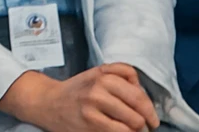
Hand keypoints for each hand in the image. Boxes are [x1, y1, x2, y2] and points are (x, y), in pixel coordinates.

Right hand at [4, 65, 158, 131]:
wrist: (47, 103)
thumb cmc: (76, 90)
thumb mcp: (96, 73)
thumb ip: (120, 73)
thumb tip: (143, 90)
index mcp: (102, 75)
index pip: (138, 92)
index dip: (150, 108)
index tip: (150, 116)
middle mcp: (98, 89)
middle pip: (138, 107)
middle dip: (147, 120)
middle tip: (147, 126)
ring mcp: (93, 109)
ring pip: (133, 122)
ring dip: (138, 130)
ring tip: (134, 131)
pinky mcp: (90, 125)